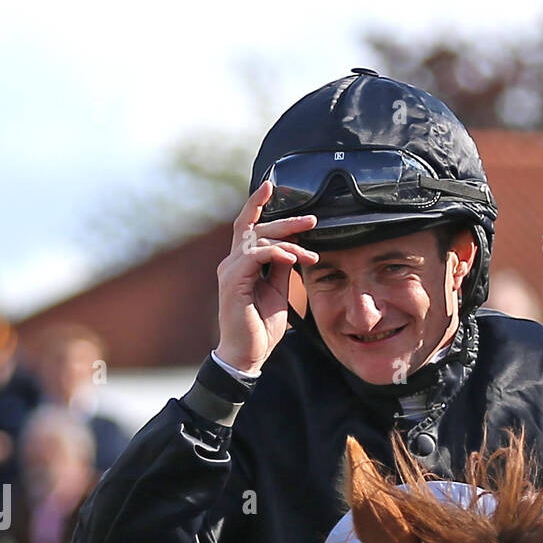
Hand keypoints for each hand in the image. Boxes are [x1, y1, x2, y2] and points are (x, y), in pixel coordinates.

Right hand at [214, 181, 319, 374]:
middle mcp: (231, 263)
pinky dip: (277, 254)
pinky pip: (257, 256)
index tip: (273, 187)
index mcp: (240, 264)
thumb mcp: (277, 292)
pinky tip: (294, 259)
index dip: (257, 204)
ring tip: (310, 252)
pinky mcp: (233, 281)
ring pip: (259, 240)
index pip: (247, 227)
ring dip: (288, 242)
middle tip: (312, 219)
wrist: (247, 355)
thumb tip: (292, 250)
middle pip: (256, 228)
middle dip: (286, 221)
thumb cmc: (260, 328)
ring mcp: (230, 270)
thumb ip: (281, 269)